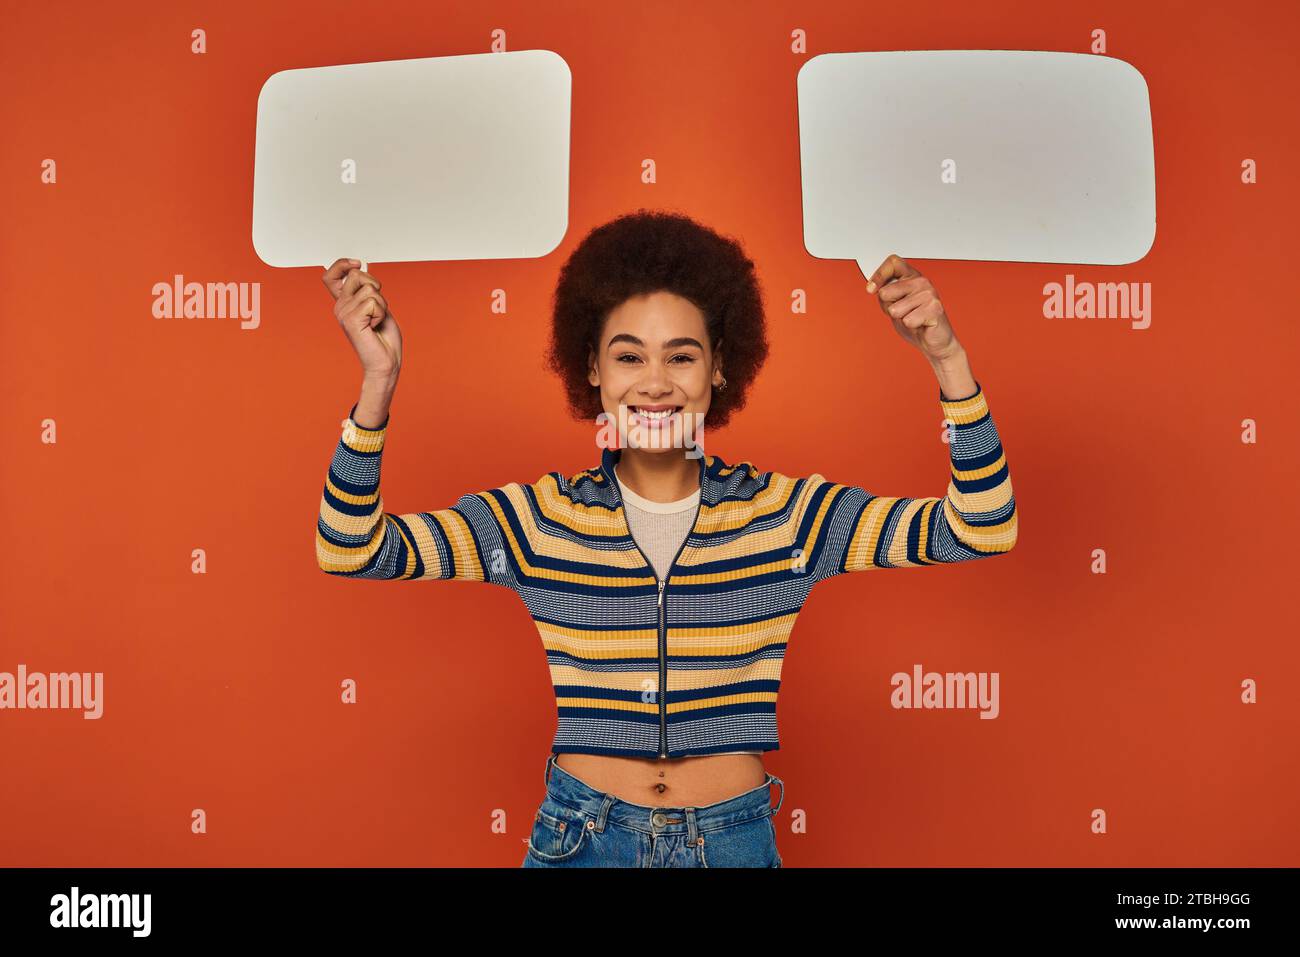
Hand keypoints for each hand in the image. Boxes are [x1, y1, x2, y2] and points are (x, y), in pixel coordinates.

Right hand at [321, 258, 402, 380]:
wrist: (386, 362)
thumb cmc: (384, 337)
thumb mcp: (377, 306)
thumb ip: (368, 290)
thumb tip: (362, 267)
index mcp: (344, 302)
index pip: (330, 276)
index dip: (341, 264)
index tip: (357, 262)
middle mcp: (340, 306)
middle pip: (357, 274)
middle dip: (375, 286)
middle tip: (378, 308)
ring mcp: (343, 313)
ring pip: (370, 289)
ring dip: (382, 305)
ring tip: (377, 321)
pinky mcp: (351, 320)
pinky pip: (373, 302)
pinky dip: (381, 313)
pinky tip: (375, 326)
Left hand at [864, 254, 961, 363]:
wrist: (933, 340)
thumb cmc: (915, 322)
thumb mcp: (893, 306)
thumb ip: (885, 295)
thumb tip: (875, 288)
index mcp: (911, 277)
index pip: (894, 262)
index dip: (879, 274)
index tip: (871, 288)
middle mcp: (921, 281)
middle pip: (885, 292)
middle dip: (888, 307)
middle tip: (903, 312)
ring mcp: (929, 293)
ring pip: (894, 309)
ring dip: (900, 318)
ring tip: (913, 317)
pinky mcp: (934, 308)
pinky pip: (907, 320)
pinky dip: (910, 326)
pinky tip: (920, 323)